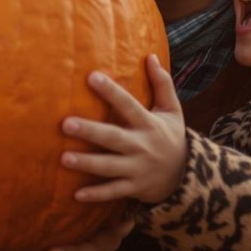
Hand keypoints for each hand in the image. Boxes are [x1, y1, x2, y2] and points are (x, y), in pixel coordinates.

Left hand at [60, 54, 186, 203]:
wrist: (187, 176)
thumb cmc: (171, 136)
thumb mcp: (172, 110)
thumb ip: (162, 83)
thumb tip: (151, 55)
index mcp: (149, 124)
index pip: (128, 105)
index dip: (111, 91)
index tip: (91, 76)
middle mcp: (142, 146)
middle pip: (113, 138)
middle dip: (90, 132)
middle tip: (65, 124)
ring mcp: (137, 169)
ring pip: (109, 167)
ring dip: (87, 163)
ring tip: (63, 158)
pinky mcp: (134, 188)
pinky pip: (113, 192)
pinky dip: (96, 195)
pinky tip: (76, 195)